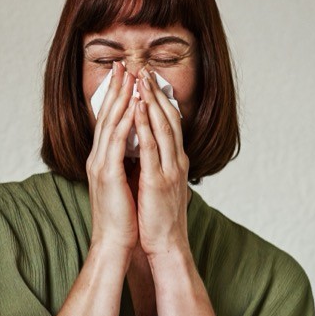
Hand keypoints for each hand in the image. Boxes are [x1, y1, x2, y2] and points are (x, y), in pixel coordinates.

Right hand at [85, 63, 138, 255]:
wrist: (113, 244)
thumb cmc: (122, 218)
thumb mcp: (126, 183)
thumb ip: (128, 164)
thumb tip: (139, 150)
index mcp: (103, 160)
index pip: (109, 122)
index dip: (116, 98)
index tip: (125, 77)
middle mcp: (98, 158)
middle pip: (106, 116)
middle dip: (115, 89)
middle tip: (122, 64)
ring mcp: (100, 165)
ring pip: (109, 124)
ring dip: (119, 98)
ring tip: (127, 76)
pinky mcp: (107, 175)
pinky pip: (116, 143)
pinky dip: (124, 122)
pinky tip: (132, 106)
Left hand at [133, 70, 189, 257]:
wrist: (165, 245)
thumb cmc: (159, 219)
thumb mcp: (159, 185)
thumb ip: (155, 166)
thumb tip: (145, 152)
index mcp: (177, 162)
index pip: (172, 123)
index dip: (161, 100)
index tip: (149, 81)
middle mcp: (177, 161)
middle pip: (169, 118)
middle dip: (156, 93)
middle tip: (144, 70)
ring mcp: (170, 169)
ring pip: (163, 126)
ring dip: (151, 101)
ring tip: (140, 79)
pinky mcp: (158, 179)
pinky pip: (151, 146)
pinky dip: (145, 124)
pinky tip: (137, 108)